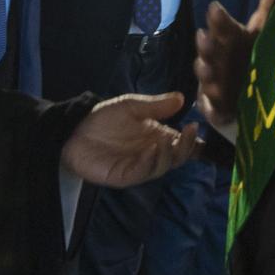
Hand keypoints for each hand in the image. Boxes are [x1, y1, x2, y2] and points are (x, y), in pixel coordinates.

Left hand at [62, 92, 198, 187]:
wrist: (75, 129)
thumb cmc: (103, 118)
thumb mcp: (132, 106)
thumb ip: (156, 105)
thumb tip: (181, 98)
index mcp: (157, 137)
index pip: (182, 144)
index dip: (194, 141)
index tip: (199, 128)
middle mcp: (152, 154)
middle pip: (177, 157)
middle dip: (187, 146)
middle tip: (190, 131)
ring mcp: (139, 166)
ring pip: (162, 166)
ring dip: (168, 154)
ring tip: (167, 138)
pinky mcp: (124, 175)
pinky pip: (142, 172)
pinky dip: (149, 162)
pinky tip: (151, 149)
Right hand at [195, 0, 274, 128]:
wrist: (241, 97)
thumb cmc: (250, 60)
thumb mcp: (259, 33)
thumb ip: (266, 5)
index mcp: (230, 40)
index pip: (225, 28)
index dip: (220, 20)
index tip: (215, 8)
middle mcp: (218, 59)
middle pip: (210, 50)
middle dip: (206, 44)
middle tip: (204, 36)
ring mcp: (214, 81)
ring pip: (206, 75)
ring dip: (204, 70)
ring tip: (204, 66)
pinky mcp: (215, 105)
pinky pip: (210, 104)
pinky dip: (210, 102)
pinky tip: (210, 98)